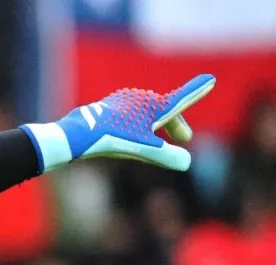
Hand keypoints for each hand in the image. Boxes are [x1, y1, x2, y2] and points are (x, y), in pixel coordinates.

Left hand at [21, 74, 215, 172]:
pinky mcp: (107, 108)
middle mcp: (140, 100)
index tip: (210, 80)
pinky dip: (138, 124)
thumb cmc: (111, 139)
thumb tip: (186, 163)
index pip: (181, 100)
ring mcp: (123, 102)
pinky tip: (129, 133)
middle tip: (184, 138)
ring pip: (146, 112)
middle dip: (176, 124)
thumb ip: (166, 156)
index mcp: (154, 107)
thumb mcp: (143, 150)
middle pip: (165, 109)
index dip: (196, 92)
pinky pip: (130, 114)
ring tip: (157, 140)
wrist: (77, 134)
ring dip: (156, 125)